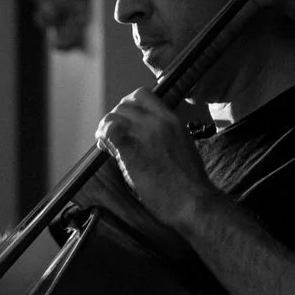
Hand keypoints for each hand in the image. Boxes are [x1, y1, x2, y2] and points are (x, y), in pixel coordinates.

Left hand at [94, 89, 216, 229]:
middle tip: (112, 131)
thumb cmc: (190, 182)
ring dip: (106, 127)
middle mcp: (157, 122)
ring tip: (105, 140)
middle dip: (116, 116)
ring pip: (113, 116)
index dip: (129, 104)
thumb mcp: (184, 147)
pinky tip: (103, 145)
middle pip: (124, 105)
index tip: (126, 117)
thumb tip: (149, 136)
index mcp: (172, 120)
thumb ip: (166, 135)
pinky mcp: (130, 150)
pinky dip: (103, 137)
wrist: (192, 200)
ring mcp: (143, 134)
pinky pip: (109, 132)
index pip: (143, 95)